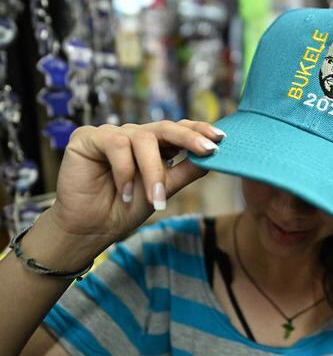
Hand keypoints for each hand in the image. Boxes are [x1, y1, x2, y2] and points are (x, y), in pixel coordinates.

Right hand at [47, 119, 222, 246]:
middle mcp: (134, 136)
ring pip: (143, 140)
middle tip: (209, 149)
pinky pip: (116, 144)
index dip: (199, 131)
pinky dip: (125, 171)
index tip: (222, 138)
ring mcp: (112, 134)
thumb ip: (186, 171)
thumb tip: (215, 157)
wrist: (92, 228)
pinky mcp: (88, 137)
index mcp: (154, 146)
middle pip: (166, 127)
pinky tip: (125, 193)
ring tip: (154, 199)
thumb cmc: (126, 208)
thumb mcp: (164, 189)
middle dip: (189, 138)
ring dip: (152, 171)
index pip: (179, 131)